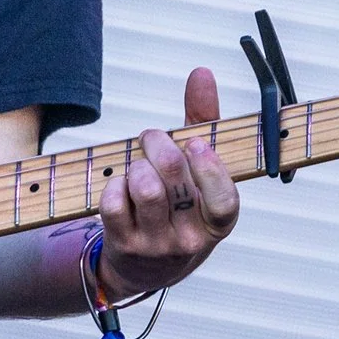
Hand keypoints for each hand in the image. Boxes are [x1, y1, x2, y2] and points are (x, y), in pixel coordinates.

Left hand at [97, 67, 238, 296]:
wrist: (146, 266)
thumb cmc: (178, 205)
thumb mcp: (198, 171)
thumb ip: (203, 122)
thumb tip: (202, 73)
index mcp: (218, 221)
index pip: (224, 200)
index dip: (209, 169)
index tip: (194, 143)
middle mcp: (192, 239)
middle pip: (173, 179)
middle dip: (157, 144)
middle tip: (151, 137)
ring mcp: (158, 245)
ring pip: (143, 188)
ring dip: (136, 165)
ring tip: (138, 166)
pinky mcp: (125, 246)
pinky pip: (114, 202)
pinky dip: (114, 184)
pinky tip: (121, 186)